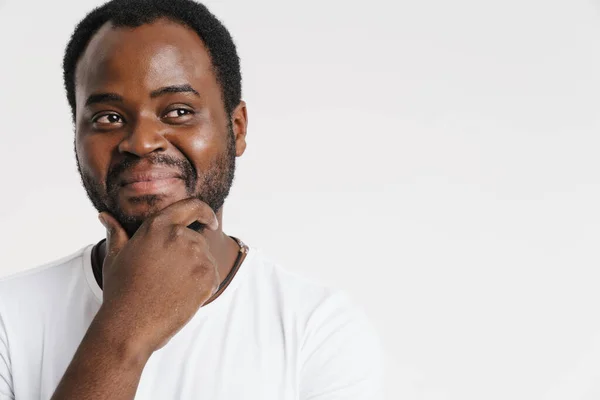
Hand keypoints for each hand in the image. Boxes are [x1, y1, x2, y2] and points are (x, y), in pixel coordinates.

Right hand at [96, 198, 219, 353]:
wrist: (130, 325)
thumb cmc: (120, 291)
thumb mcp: (115, 258)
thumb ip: (117, 233)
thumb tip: (105, 215)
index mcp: (158, 226)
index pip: (192, 206)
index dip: (205, 212)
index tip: (211, 222)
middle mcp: (180, 236)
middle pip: (198, 239)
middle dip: (190, 255)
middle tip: (169, 278)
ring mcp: (196, 256)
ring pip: (206, 259)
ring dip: (196, 271)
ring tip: (171, 288)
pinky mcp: (208, 277)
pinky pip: (212, 277)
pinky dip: (203, 287)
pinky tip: (182, 297)